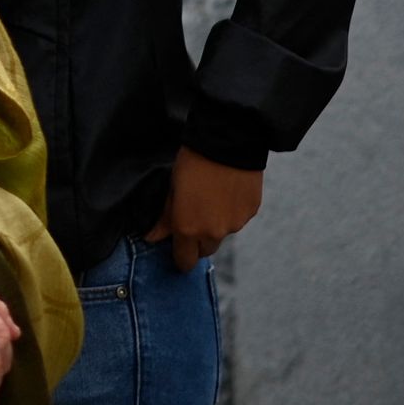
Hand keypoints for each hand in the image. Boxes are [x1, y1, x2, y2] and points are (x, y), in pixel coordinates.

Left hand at [145, 147, 262, 271]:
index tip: (178, 248)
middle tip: (193, 218)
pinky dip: (231, 212)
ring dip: (216, 224)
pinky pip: (238, 219)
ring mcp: (235, 224)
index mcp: (188, 229)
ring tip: (211, 197)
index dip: (180, 256)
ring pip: (222, 234)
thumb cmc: (193, 163)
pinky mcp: (251, 212)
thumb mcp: (172, 189)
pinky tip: (226, 191)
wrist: (227, 143)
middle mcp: (213, 232)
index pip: (185, 261)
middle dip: (198, 241)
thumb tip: (152, 237)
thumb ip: (165, 218)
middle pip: (205, 250)